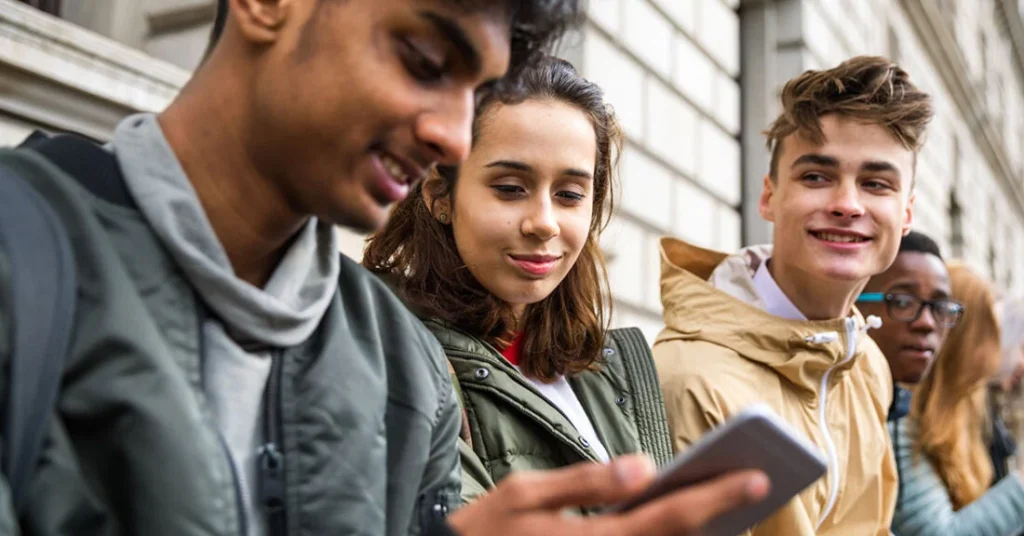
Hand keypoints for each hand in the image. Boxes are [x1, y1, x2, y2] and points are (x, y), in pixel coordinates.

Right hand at [447, 454, 769, 535]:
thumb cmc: (481, 532)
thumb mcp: (521, 494)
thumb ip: (584, 481)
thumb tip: (642, 466)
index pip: (666, 516)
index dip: (714, 497)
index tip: (755, 477)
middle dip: (721, 516)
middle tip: (755, 486)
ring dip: (701, 531)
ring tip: (730, 504)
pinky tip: (683, 522)